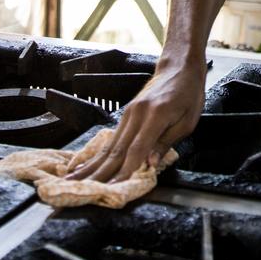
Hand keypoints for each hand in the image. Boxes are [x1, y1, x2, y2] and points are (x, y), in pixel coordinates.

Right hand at [65, 62, 204, 182]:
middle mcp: (136, 114)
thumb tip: (148, 165)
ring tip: (72, 181)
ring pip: (108, 146)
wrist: (179, 68)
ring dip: (91, 166)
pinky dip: (96, 155)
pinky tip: (84, 165)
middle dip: (99, 174)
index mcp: (155, 116)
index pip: (136, 149)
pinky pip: (110, 139)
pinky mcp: (124, 115)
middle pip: (116, 150)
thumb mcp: (187, 122)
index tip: (114, 189)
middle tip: (83, 191)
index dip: (125, 171)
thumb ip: (165, 143)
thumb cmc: (188, 94)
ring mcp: (127, 114)